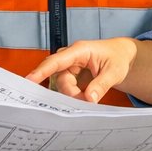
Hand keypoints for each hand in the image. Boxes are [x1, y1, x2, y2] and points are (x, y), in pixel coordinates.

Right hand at [25, 38, 139, 102]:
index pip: (56, 60)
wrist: (121, 55)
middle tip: (86, 100)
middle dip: (70, 92)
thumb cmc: (118, 57)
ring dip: (73, 94)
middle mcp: (71, 57)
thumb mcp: (115, 71)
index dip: (42, 70)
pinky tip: (83, 98)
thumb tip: (89, 98)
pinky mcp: (71, 76)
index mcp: (80, 50)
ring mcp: (69, 67)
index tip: (30, 80)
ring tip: (89, 97)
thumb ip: (101, 85)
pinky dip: (73, 95)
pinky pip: (66, 88)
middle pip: (59, 78)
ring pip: (62, 85)